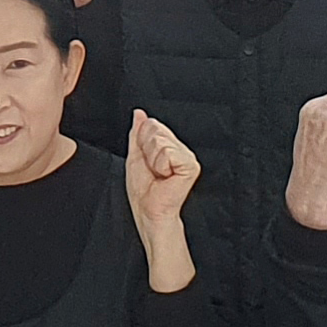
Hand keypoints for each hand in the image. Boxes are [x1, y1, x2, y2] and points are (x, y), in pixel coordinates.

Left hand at [125, 109, 200, 227]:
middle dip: (146, 150)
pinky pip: (167, 152)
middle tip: (152, 169)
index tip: (147, 161)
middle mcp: (181, 149)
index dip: (142, 142)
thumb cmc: (144, 192)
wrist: (149, 212)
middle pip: (155, 128)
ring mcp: (187, 156)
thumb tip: (139, 114)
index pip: (152, 124)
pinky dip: (160, 165)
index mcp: (169, 146)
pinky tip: (166, 176)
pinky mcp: (191, 165)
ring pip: (160, 140)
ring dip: (152, 159)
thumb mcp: (135, 156)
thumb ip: (137, 133)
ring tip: (159, 174)